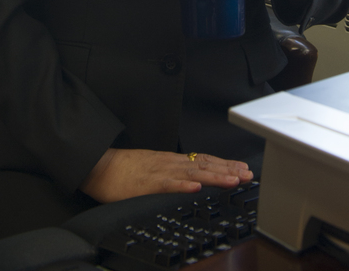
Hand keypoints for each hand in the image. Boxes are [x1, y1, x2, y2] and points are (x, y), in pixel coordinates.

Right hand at [80, 148, 252, 202]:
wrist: (100, 165)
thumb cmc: (124, 170)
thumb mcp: (153, 169)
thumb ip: (172, 174)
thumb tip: (192, 181)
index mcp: (172, 161)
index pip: (205, 161)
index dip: (225, 164)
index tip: (243, 169)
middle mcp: (170, 163)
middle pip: (204, 165)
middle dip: (228, 170)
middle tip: (248, 174)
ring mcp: (160, 171)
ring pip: (192, 173)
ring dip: (215, 176)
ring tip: (233, 180)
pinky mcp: (147, 183)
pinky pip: (167, 184)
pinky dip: (183, 184)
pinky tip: (196, 187)